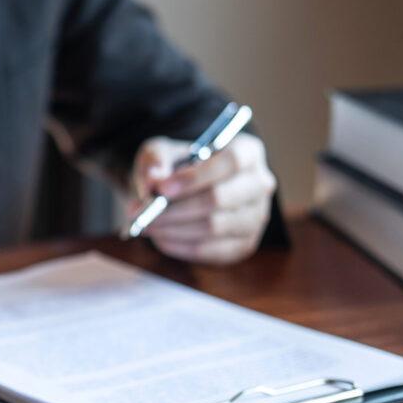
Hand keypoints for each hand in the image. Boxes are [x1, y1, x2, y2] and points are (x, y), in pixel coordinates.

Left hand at [129, 133, 276, 263]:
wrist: (183, 190)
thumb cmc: (176, 167)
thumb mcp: (161, 153)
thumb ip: (155, 161)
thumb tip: (153, 179)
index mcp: (247, 152)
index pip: (230, 162)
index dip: (195, 178)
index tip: (161, 189)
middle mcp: (259, 184)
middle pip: (220, 199)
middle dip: (175, 209)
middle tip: (142, 214)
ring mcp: (255, 217)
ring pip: (214, 228)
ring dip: (173, 230)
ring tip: (146, 226)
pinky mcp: (244, 244)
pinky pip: (210, 250)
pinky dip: (179, 246)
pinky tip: (160, 238)